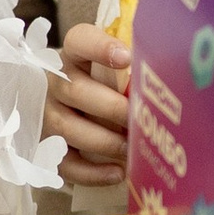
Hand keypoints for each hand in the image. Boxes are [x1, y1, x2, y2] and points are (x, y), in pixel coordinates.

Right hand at [51, 22, 131, 185]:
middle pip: (75, 91)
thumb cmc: (99, 88)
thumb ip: (130, 74)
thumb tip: (168, 84)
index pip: (79, 41)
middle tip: (138, 119)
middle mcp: (53, 83)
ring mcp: (45, 115)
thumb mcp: (109, 73)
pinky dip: (91, 173)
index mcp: (72, 56)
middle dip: (110, 108)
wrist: (65, 110)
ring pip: (67, 128)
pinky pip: (64, 163)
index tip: (125, 58)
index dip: (99, 47)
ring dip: (104, 141)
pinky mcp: (45, 147)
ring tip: (131, 148)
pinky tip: (117, 172)